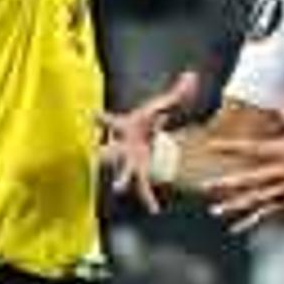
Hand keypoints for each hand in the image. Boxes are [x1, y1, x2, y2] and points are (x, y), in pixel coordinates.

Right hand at [98, 70, 203, 211]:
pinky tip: (155, 209)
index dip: (100, 118)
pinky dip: (148, 198)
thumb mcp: (163, 105)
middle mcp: (122, 146)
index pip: (109, 120)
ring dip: (122, 181)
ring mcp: (129, 161)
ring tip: (118, 191)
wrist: (145, 134)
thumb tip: (193, 74)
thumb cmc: (149, 119)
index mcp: (125, 126)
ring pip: (123, 173)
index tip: (91, 115)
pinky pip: (143, 187)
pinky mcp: (139, 172)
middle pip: (110, 150)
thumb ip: (178, 92)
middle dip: (104, 154)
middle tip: (96, 156)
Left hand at [203, 116, 283, 229]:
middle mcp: (282, 172)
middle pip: (250, 179)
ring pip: (257, 199)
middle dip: (227, 183)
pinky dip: (253, 220)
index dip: (230, 147)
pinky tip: (239, 227)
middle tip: (205, 186)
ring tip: (216, 211)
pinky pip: (269, 212)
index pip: (251, 148)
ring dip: (235, 206)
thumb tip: (274, 98)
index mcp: (282, 151)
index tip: (210, 146)